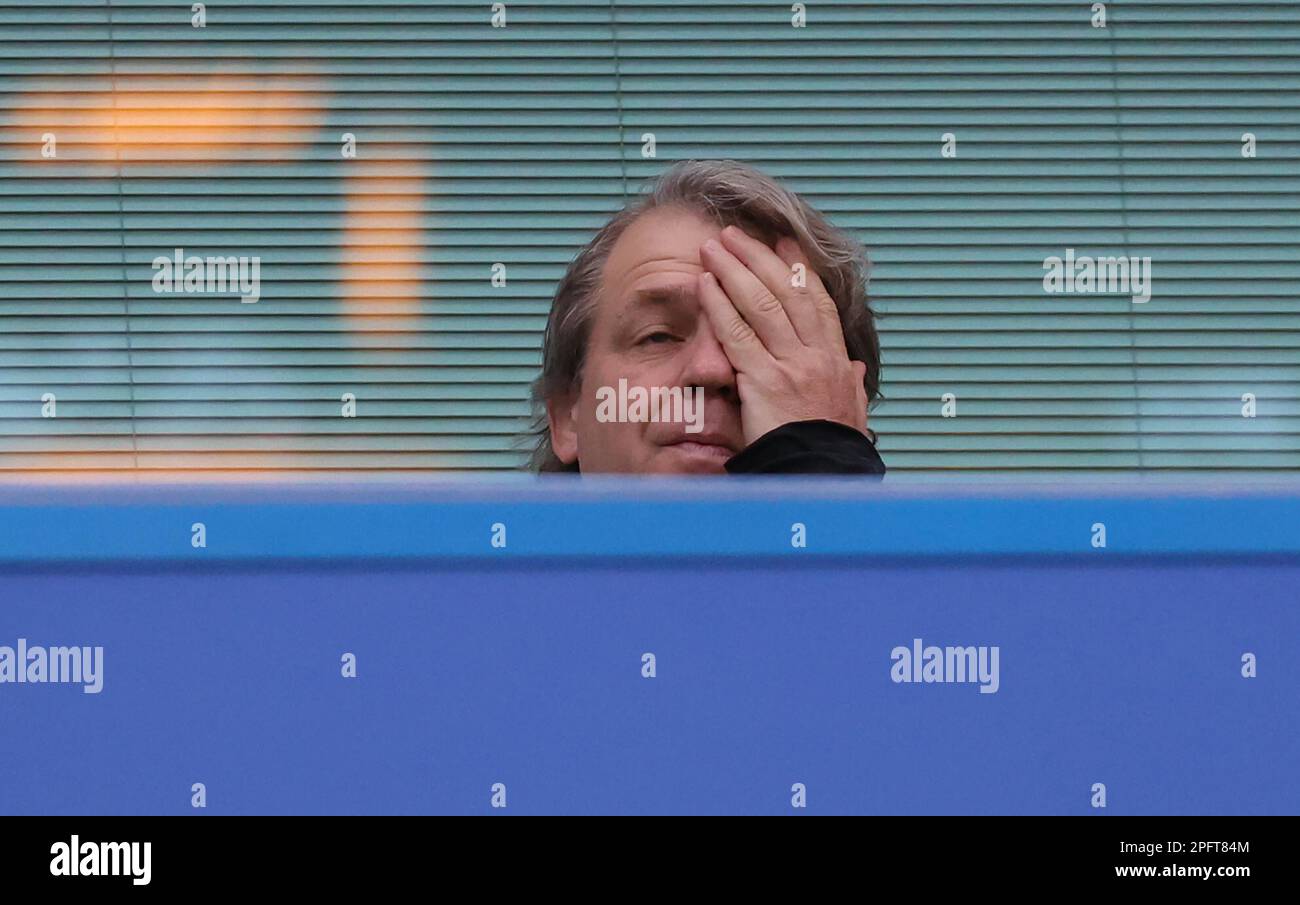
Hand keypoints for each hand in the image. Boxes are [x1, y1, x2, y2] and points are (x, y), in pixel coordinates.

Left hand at [697, 226, 868, 445]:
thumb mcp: (849, 416)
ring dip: (733, 270)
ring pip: (760, 303)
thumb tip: (856, 370)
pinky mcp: (763, 380)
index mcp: (835, 362)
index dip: (799, 270)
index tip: (783, 244)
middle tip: (735, 234)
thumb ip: (850, 389)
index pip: (817, 303)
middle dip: (758, 258)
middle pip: (786, 292)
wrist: (818, 477)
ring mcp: (790, 365)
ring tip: (712, 247)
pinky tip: (703, 284)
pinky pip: (736, 333)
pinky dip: (718, 304)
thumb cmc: (829, 452)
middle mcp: (816, 356)